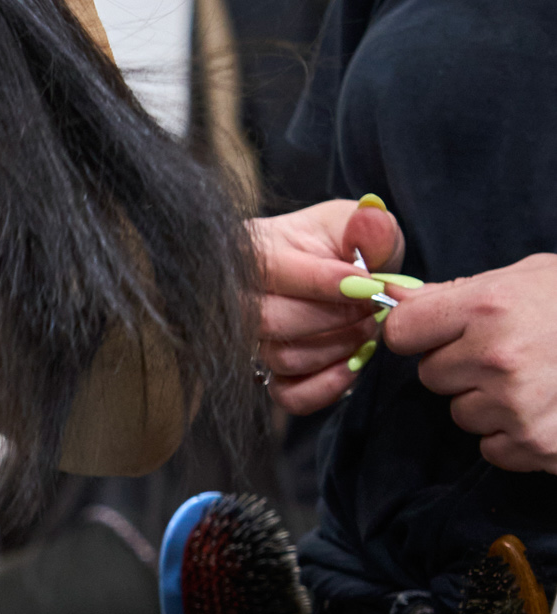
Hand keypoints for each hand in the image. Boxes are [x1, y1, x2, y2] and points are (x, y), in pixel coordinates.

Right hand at [253, 196, 406, 414]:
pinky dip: (326, 387)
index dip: (324, 283)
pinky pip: (288, 396)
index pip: (273, 270)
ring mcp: (251, 342)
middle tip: (373, 309)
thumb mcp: (359, 224)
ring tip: (367, 329)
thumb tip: (371, 217)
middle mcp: (239, 297)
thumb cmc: (344, 247)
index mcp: (253, 249)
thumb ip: (370, 224)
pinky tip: (352, 365)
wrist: (345, 280)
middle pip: (269, 320)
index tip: (370, 287)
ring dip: (337, 348)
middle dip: (335, 319)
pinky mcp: (268, 376)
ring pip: (283, 358)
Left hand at [383, 254, 556, 469]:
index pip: (402, 331)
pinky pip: (492, 448)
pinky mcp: (537, 445)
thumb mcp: (526, 277)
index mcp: (488, 306)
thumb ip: (459, 291)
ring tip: (536, 378)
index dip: (418, 332)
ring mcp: (517, 406)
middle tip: (507, 352)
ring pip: (461, 414)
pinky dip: (513, 435)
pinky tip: (547, 407)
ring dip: (488, 402)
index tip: (436, 332)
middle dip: (459, 366)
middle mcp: (497, 357)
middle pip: (430, 375)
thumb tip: (393, 297)